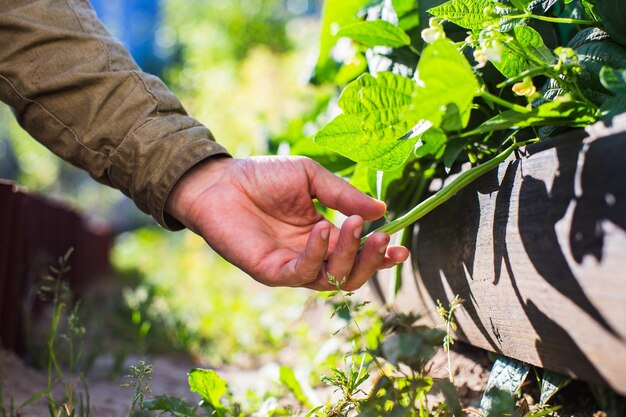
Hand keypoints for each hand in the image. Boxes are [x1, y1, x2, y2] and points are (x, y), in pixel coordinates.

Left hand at [165, 156, 408, 290]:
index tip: (401, 246)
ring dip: (349, 255)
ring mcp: (291, 266)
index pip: (358, 254)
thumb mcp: (311, 178)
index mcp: (323, 235)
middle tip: (381, 237)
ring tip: (353, 224)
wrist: (220, 180)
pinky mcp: (271, 271)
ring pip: (332, 278)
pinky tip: (323, 229)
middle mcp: (310, 255)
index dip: (381, 254)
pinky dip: (319, 253)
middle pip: (351, 274)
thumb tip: (382, 210)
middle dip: (371, 259)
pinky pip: (303, 272)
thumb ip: (344, 195)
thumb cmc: (263, 176)